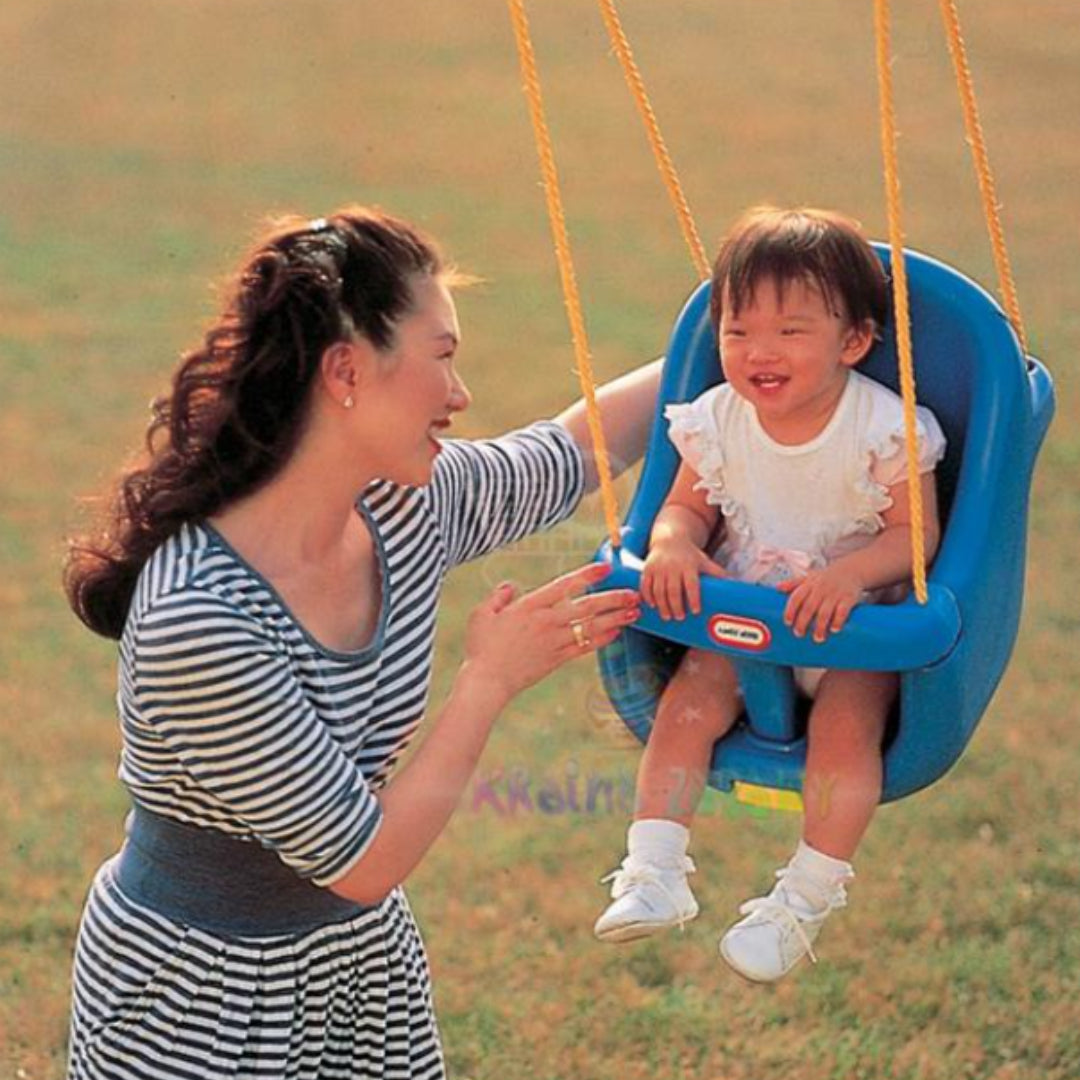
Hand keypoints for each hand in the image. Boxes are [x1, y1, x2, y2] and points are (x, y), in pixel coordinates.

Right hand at [462, 562, 640, 702]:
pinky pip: (585, 647)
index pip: (564, 585)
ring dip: (615, 618)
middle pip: (587, 606)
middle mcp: (547, 622)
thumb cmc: (481, 647)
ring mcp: (554, 641)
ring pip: (591, 627)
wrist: (487, 681)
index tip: (605, 567)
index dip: (587, 575)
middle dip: (613, 598)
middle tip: (634, 592)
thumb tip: (510, 586)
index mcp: (530, 606)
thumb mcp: (482, 614)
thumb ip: (498, 597)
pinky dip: (602, 640)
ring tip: (635, 612)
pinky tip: (616, 633)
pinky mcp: (557, 659)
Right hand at [641, 535, 726, 620]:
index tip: (695, 611)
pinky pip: (646, 585)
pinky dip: (648, 597)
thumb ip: (716, 573)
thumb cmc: (689, 554)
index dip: (693, 598)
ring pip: (659, 590)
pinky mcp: (648, 569)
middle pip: (673, 590)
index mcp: (689, 566)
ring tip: (667, 616)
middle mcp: (673, 567)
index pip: (692, 585)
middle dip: (676, 606)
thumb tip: (733, 584)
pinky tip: (652, 606)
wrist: (670, 538)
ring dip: (662, 606)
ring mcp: (659, 568)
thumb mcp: (704, 561)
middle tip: (679, 617)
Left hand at [777, 563, 866, 642]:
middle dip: (802, 622)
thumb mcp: (809, 577)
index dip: (790, 610)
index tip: (787, 622)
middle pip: (809, 607)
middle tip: (799, 634)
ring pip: (825, 612)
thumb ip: (794, 584)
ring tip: (817, 638)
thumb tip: (777, 588)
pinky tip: (834, 629)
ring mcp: (835, 593)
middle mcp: (821, 588)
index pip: (796, 597)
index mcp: (809, 584)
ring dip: (820, 626)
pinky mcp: (849, 598)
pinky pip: (843, 610)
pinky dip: (838, 620)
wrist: (851, 570)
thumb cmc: (826, 577)